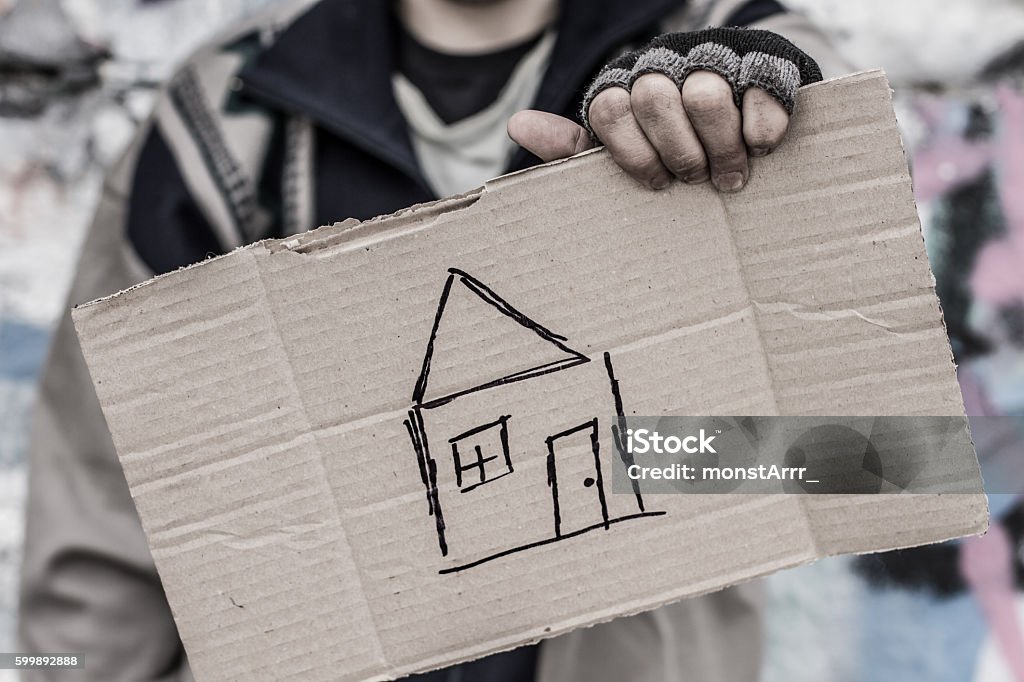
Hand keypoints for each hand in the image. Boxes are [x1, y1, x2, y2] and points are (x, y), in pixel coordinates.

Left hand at [508, 28, 821, 193]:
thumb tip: (518, 126)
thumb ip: (573, 145)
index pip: (608, 109)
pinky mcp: (766, 60)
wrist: (742, 93)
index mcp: (625, 82)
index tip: (657, 184)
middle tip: (696, 180)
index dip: (631, 154)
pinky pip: (761, 91)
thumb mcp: (621, 146)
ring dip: (720, 147)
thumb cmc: (671, 138)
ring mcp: (715, 57)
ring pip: (705, 96)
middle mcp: (666, 61)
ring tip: (731, 175)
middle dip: (678, 153)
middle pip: (653, 100)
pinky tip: (761, 147)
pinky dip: (761, 129)